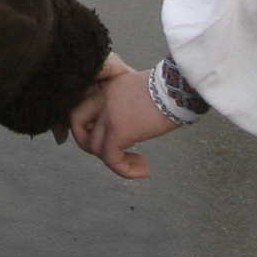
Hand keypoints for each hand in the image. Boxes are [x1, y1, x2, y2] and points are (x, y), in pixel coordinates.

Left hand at [69, 54, 180, 179]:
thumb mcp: (140, 91)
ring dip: (115, 161)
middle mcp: (103, 97)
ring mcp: (108, 113)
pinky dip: (125, 170)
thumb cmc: (171, 90)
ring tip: (138, 162)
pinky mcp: (119, 130)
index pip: (82, 106)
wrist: (180, 87)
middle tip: (112, 153)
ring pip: (94, 146)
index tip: (104, 138)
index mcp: (107, 86)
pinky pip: (110, 159)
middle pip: (77, 123)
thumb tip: (130, 125)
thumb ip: (126, 103)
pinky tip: (144, 169)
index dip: (86, 125)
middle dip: (89, 143)